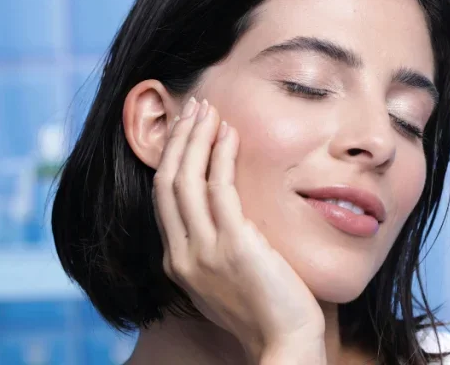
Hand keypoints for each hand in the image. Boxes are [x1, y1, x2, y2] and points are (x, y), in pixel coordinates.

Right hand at [152, 98, 325, 363]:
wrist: (284, 343)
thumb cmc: (266, 312)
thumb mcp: (229, 279)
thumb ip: (219, 249)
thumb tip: (230, 218)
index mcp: (179, 263)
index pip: (164, 199)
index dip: (172, 159)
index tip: (186, 131)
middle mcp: (183, 255)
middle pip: (168, 182)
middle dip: (178, 140)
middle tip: (194, 107)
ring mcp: (204, 251)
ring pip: (186, 180)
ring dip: (195, 138)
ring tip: (208, 109)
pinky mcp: (233, 245)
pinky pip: (220, 189)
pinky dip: (221, 156)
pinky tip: (229, 134)